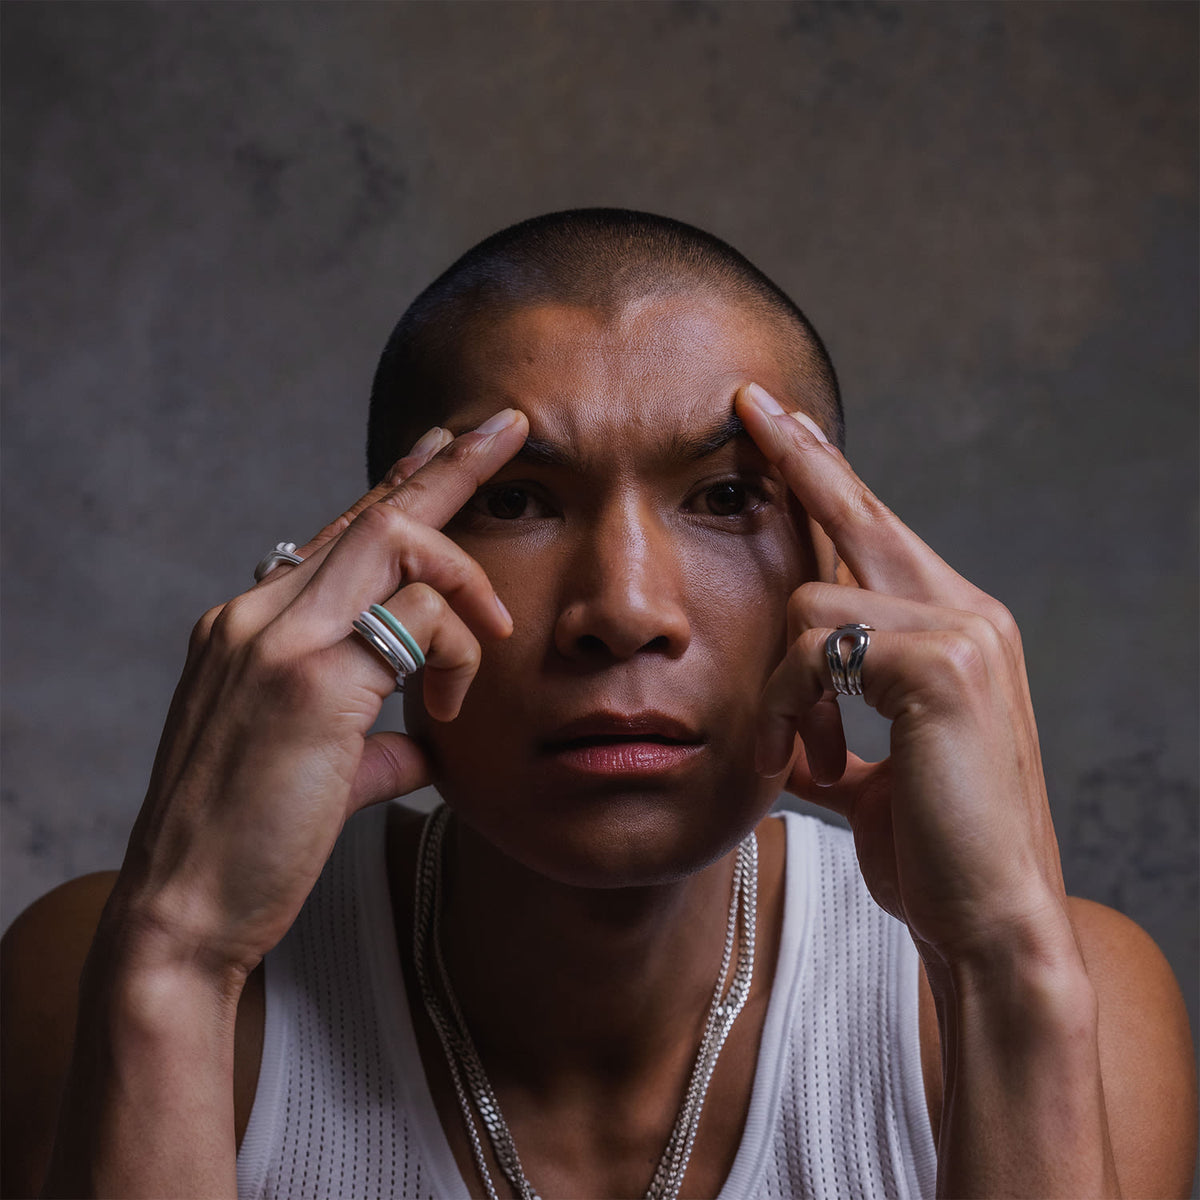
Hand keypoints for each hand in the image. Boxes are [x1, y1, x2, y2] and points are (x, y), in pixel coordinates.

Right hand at [106, 409, 528, 979]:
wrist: (186, 913)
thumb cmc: (249, 845)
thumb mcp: (318, 772)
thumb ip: (372, 742)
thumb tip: (425, 745)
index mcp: (249, 626)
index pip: (338, 534)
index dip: (397, 485)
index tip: (441, 444)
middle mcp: (254, 615)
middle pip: (372, 512)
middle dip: (449, 464)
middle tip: (507, 425)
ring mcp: (275, 640)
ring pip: (395, 542)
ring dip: (465, 580)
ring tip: (493, 635)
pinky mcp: (308, 681)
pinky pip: (416, 621)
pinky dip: (457, 651)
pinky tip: (454, 704)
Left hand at [737, 384, 1067, 963]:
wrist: (991, 920)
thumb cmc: (936, 849)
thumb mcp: (876, 773)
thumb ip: (838, 731)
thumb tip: (791, 728)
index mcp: (956, 629)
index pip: (878, 534)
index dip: (828, 479)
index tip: (783, 430)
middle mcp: (968, 612)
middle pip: (860, 511)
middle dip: (797, 457)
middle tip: (747, 403)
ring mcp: (960, 631)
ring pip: (811, 599)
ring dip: (777, 687)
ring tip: (786, 753)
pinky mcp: (939, 664)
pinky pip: (811, 649)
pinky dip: (783, 709)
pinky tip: (796, 763)